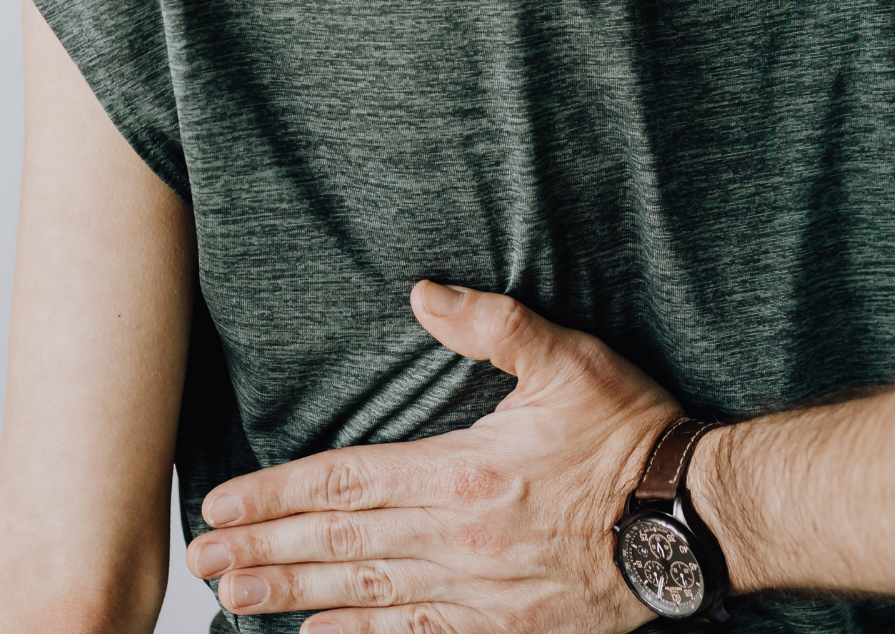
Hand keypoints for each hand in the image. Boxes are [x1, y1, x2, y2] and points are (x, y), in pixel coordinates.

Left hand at [185, 282, 680, 633]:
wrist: (693, 520)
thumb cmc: (631, 434)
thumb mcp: (569, 360)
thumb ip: (493, 326)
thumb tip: (423, 294)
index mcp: (460, 471)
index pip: (343, 483)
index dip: (276, 493)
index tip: (222, 501)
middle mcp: (456, 538)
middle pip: (337, 544)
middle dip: (262, 549)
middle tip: (201, 558)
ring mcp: (477, 592)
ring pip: (364, 594)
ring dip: (292, 595)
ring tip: (234, 598)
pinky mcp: (504, 627)